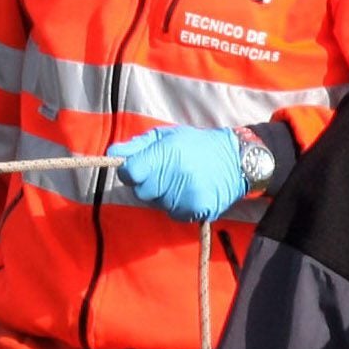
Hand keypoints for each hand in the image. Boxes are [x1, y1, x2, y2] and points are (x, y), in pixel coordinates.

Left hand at [106, 121, 255, 223]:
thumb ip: (136, 146)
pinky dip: (177, 206)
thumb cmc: (196, 145)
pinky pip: (172, 213)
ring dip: (162, 195)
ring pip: (156, 203)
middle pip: (140, 191)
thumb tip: (110, 154)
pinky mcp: (196, 209)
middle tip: (166, 172)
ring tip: (182, 180)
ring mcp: (185, 195)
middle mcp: (174, 175)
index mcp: (165, 153)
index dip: (130, 171)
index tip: (138, 168)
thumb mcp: (166, 136)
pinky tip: (189, 192)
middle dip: (147, 183)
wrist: (238, 160)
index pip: (129, 173)